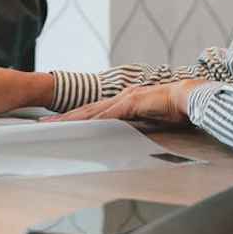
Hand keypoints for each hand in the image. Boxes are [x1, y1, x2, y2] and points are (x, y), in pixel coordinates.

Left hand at [44, 80, 199, 124]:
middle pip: (86, 109)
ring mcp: (125, 99)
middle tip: (45, 123)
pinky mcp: (132, 103)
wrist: (188, 98)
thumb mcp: (149, 120)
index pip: (94, 111)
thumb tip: (124, 136)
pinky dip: (93, 121)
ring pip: (92, 111)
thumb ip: (135, 125)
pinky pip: (109, 115)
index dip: (75, 117)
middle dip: (64, 117)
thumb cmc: (173, 110)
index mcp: (123, 101)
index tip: (59, 122)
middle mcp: (120, 97)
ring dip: (72, 118)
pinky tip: (82, 126)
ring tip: (54, 125)